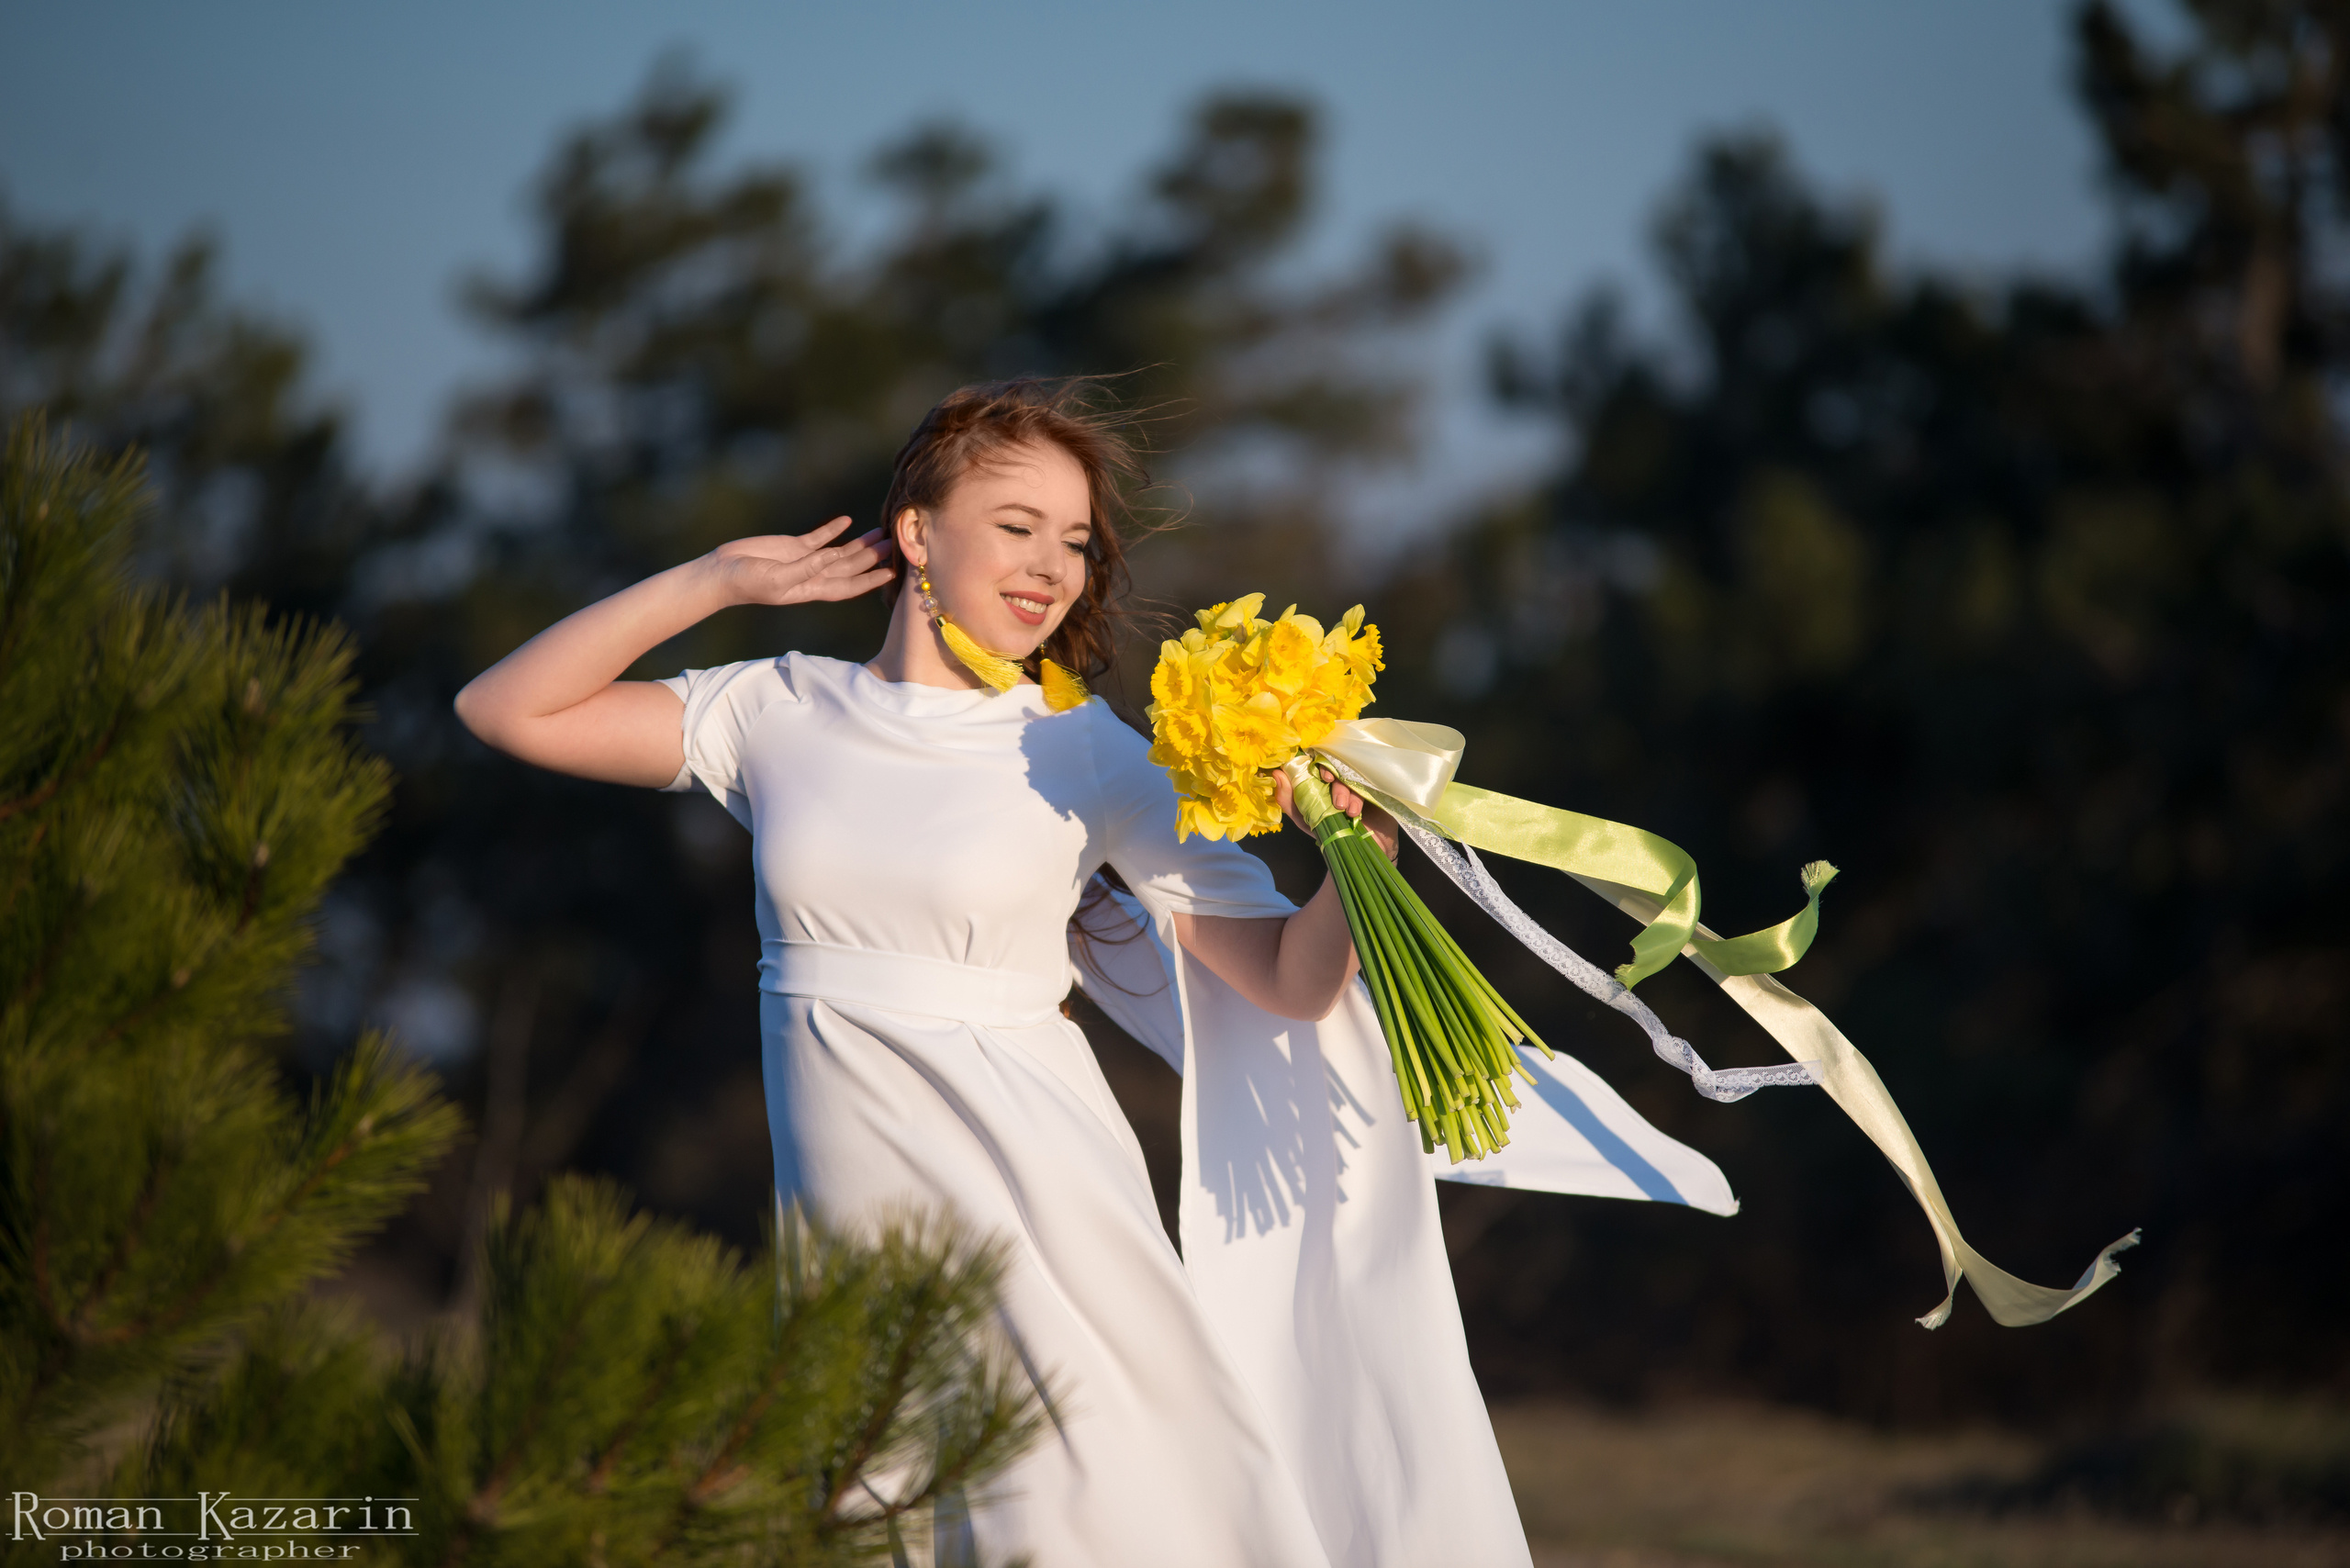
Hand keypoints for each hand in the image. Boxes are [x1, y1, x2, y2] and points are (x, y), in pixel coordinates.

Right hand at [704, 517, 894, 607]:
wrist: (723, 572)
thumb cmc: (748, 583)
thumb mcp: (778, 579)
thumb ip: (806, 568)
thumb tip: (831, 556)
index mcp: (811, 590)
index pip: (849, 586)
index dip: (871, 581)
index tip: (892, 573)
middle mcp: (813, 576)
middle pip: (850, 567)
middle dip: (872, 557)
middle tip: (894, 544)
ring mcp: (805, 560)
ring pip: (839, 552)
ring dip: (859, 543)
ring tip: (879, 532)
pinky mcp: (793, 546)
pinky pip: (818, 537)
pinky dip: (833, 529)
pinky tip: (846, 520)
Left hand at [1269, 763, 1400, 861]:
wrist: (1360, 851)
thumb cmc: (1332, 833)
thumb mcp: (1306, 819)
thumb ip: (1288, 800)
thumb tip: (1277, 774)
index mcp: (1324, 781)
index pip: (1320, 762)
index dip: (1319, 764)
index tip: (1321, 776)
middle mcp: (1341, 779)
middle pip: (1338, 767)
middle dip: (1335, 781)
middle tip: (1334, 799)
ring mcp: (1359, 784)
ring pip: (1352, 777)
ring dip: (1346, 793)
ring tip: (1345, 812)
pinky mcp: (1376, 791)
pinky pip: (1369, 785)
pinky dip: (1359, 798)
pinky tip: (1355, 812)